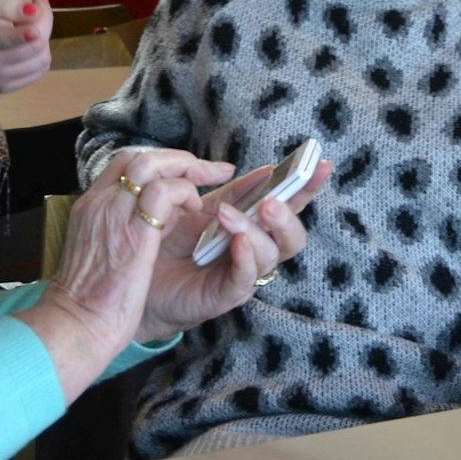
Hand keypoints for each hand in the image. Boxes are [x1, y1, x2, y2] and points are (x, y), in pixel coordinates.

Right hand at [0, 0, 52, 92]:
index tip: (34, 31)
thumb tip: (33, 12)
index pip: (0, 40)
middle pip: (34, 46)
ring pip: (43, 59)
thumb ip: (4, 2)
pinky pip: (40, 70)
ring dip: (44, 37)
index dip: (21, 35)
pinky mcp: (6, 87)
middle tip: (35, 4)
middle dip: (44, 20)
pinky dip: (40, 52)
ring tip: (29, 23)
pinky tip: (27, 40)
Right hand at [25, 149, 236, 393]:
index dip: (157, 162)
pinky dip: (186, 194)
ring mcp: (113, 213)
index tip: (183, 171)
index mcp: (89, 207)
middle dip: (176, 159)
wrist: (76, 324)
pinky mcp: (134, 232)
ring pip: (150, 165)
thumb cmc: (88, 300)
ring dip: (183, 170)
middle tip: (206, 170)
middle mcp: (99, 203)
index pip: (123, 165)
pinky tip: (194, 212)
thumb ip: (115, 230)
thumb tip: (145, 223)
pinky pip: (165, 192)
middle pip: (137, 158)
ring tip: (202, 191)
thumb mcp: (95, 252)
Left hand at [137, 160, 328, 341]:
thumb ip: (234, 191)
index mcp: (255, 226)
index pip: (290, 206)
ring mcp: (243, 274)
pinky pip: (245, 279)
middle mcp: (256, 251)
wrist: (139, 272)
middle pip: (293, 237)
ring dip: (255, 231)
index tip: (321, 164)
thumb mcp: (203, 207)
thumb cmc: (172, 240)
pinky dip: (245, 257)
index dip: (308, 187)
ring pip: (271, 255)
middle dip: (288, 216)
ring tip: (228, 215)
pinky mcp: (224, 295)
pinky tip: (237, 241)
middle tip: (270, 202)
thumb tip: (265, 170)